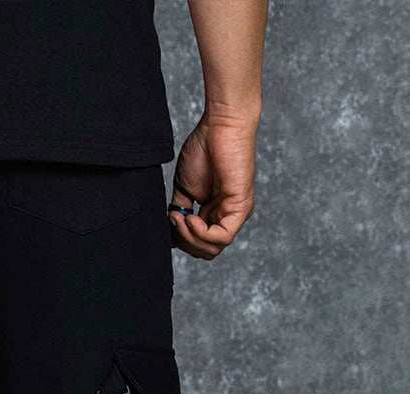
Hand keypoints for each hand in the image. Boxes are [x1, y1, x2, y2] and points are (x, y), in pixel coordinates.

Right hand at [168, 109, 257, 259]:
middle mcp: (228, 216)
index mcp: (215, 213)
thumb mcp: (184, 189)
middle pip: (206, 252)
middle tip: (174, 220)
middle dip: (184, 242)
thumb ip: (180, 211)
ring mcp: (236, 214)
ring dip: (190, 238)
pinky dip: (201, 233)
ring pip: (213, 249)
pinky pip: (222, 238)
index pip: (199, 244)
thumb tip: (171, 231)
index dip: (180, 240)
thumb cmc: (204, 149)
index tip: (168, 221)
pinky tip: (191, 217)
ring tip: (181, 217)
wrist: (220, 126)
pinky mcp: (241, 208)